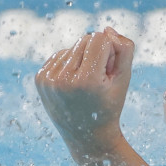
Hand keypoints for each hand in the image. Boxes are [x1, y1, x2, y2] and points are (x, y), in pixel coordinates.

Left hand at [35, 27, 146, 165]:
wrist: (86, 135)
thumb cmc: (110, 105)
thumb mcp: (125, 78)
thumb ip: (125, 48)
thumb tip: (106, 29)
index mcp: (86, 80)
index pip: (100, 38)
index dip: (111, 51)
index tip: (110, 71)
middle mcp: (63, 79)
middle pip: (86, 39)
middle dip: (97, 53)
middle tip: (100, 78)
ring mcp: (48, 79)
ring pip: (73, 46)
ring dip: (84, 58)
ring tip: (87, 81)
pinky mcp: (40, 78)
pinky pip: (61, 54)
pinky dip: (71, 63)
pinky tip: (75, 81)